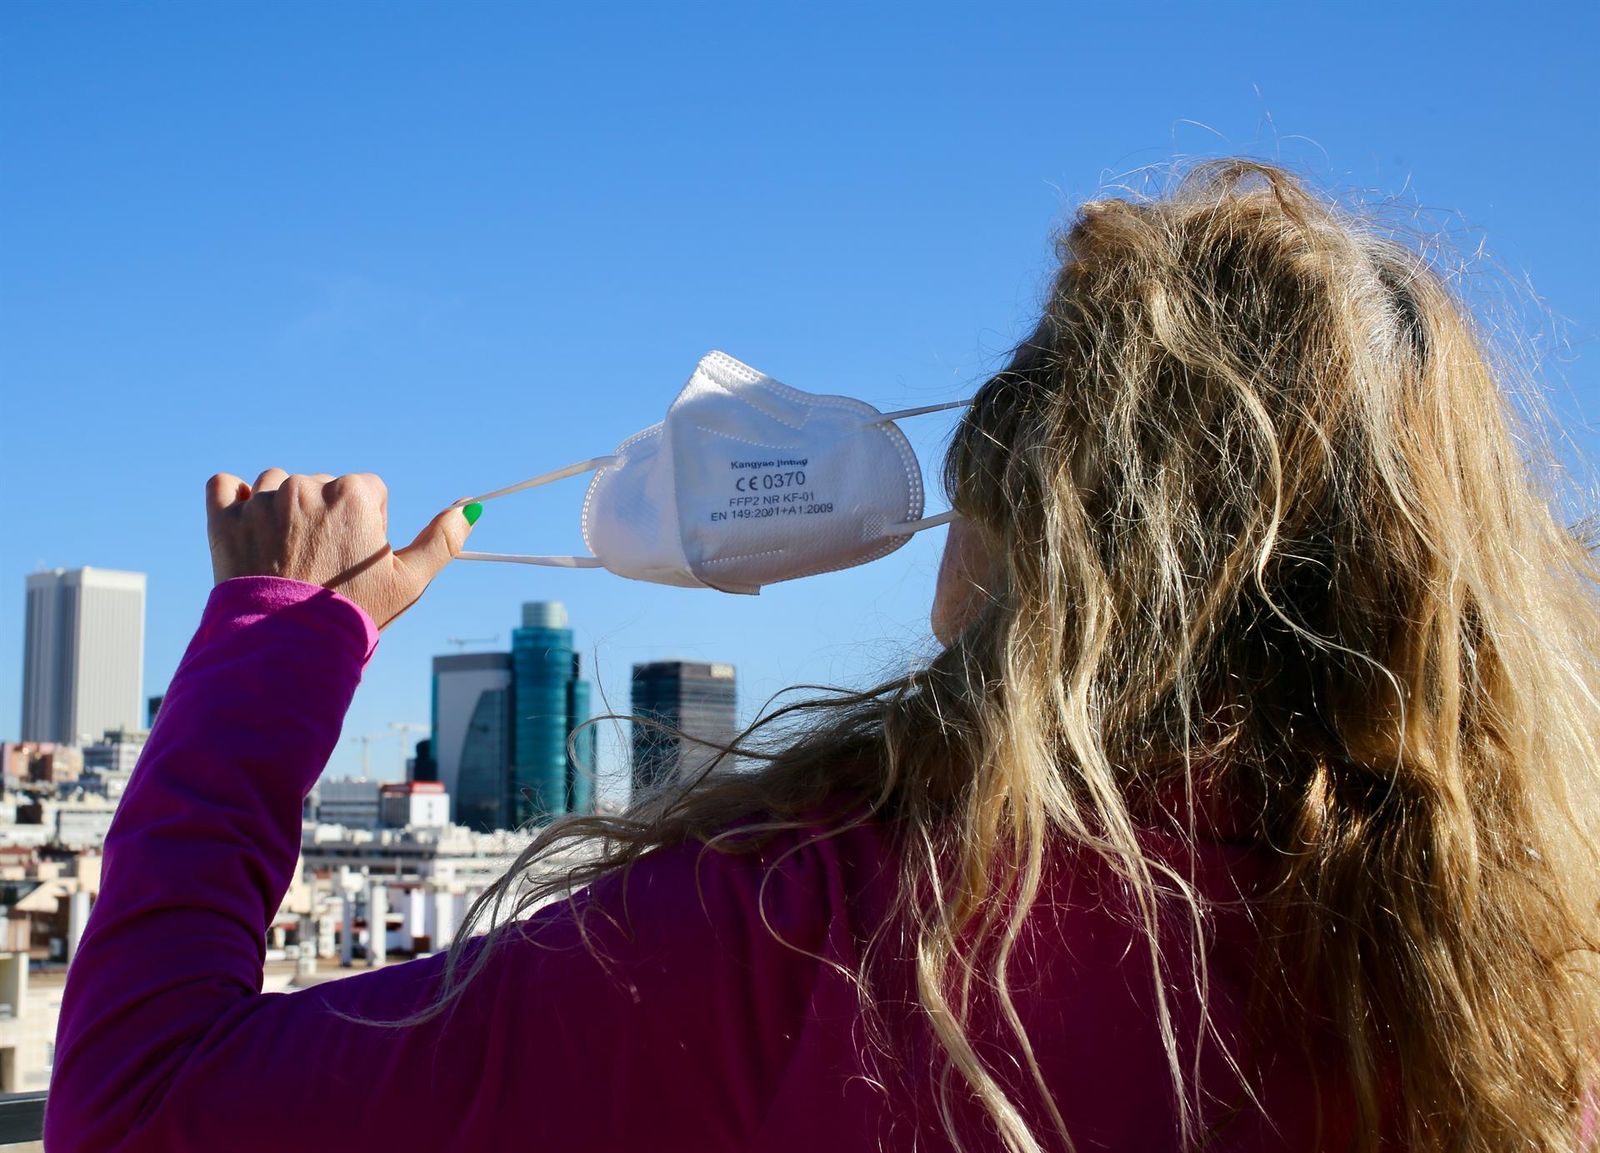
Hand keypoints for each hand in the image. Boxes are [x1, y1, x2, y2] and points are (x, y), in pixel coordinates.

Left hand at [205, 469, 477, 629]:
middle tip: (323, 565)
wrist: (288, 647)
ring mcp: (262, 500)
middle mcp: (306, 486)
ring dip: (281, 508)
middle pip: (322, 486)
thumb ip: (443, 540)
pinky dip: (234, 499)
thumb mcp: (410, 581)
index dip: (368, 525)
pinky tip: (248, 526)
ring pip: (276, 484)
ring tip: (287, 554)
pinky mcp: (224, 518)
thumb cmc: (355, 612)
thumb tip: (471, 508)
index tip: (357, 559)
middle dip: (325, 517)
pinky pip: (224, 485)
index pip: (367, 490)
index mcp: (353, 493)